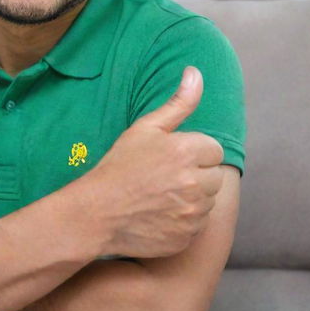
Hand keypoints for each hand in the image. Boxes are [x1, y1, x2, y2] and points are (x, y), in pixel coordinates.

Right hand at [84, 66, 223, 258]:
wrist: (96, 213)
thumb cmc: (118, 166)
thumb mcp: (145, 128)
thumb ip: (178, 102)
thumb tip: (196, 73)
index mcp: (187, 151)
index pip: (213, 149)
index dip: (192, 152)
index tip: (169, 158)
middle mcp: (196, 183)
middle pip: (213, 176)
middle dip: (195, 174)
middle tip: (163, 177)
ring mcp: (192, 213)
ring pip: (207, 201)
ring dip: (192, 198)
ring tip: (160, 195)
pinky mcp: (187, 237)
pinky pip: (196, 225)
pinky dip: (184, 220)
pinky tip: (160, 214)